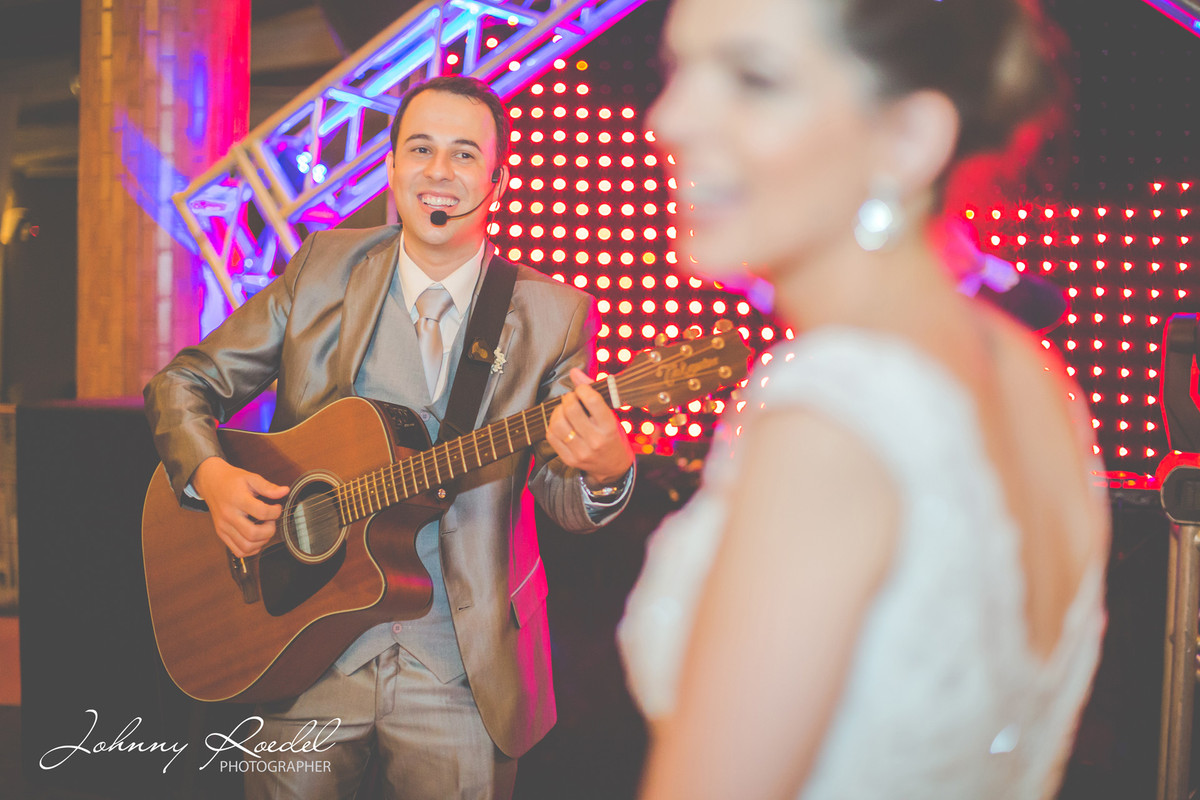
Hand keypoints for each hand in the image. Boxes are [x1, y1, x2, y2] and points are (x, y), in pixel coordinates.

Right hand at [192, 456, 288, 557]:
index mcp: (237, 499)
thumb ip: (268, 487)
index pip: (262, 512)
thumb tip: (285, 491)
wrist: (211, 482)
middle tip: (271, 521)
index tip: (277, 508)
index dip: (275, 512)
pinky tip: (256, 538)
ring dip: (261, 541)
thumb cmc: (232, 481)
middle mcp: (229, 515)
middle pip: (253, 534)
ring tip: (264, 529)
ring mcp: (223, 526)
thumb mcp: (251, 478)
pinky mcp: (221, 533)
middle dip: (270, 530)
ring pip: (246, 546)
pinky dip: (251, 549)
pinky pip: (238, 551)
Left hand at [546, 368, 634, 487]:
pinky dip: (552, 424)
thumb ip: (593, 392)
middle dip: (568, 398)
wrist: (613, 467)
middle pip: (571, 410)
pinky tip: (560, 422)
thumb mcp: (611, 415)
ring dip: (558, 411)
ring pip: (558, 423)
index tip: (582, 389)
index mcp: (609, 427)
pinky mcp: (569, 459)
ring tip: (564, 409)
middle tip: (571, 398)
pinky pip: (551, 436)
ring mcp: (581, 452)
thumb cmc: (612, 436)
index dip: (582, 389)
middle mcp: (595, 441)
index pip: (592, 401)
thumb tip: (574, 372)